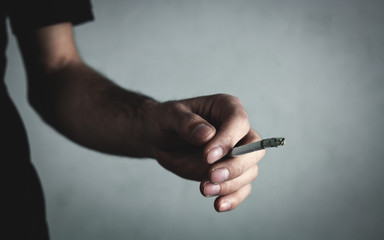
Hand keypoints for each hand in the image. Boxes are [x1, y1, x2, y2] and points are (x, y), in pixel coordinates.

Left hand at [143, 94, 264, 211]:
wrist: (161, 139)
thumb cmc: (166, 121)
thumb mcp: (169, 115)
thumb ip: (186, 122)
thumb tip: (207, 135)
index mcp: (226, 108)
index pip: (238, 122)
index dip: (227, 140)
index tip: (207, 156)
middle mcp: (237, 130)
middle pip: (253, 149)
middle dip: (235, 166)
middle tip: (211, 176)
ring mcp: (236, 153)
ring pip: (249, 171)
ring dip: (230, 185)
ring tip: (204, 189)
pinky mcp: (230, 173)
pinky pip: (242, 187)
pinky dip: (233, 198)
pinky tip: (218, 205)